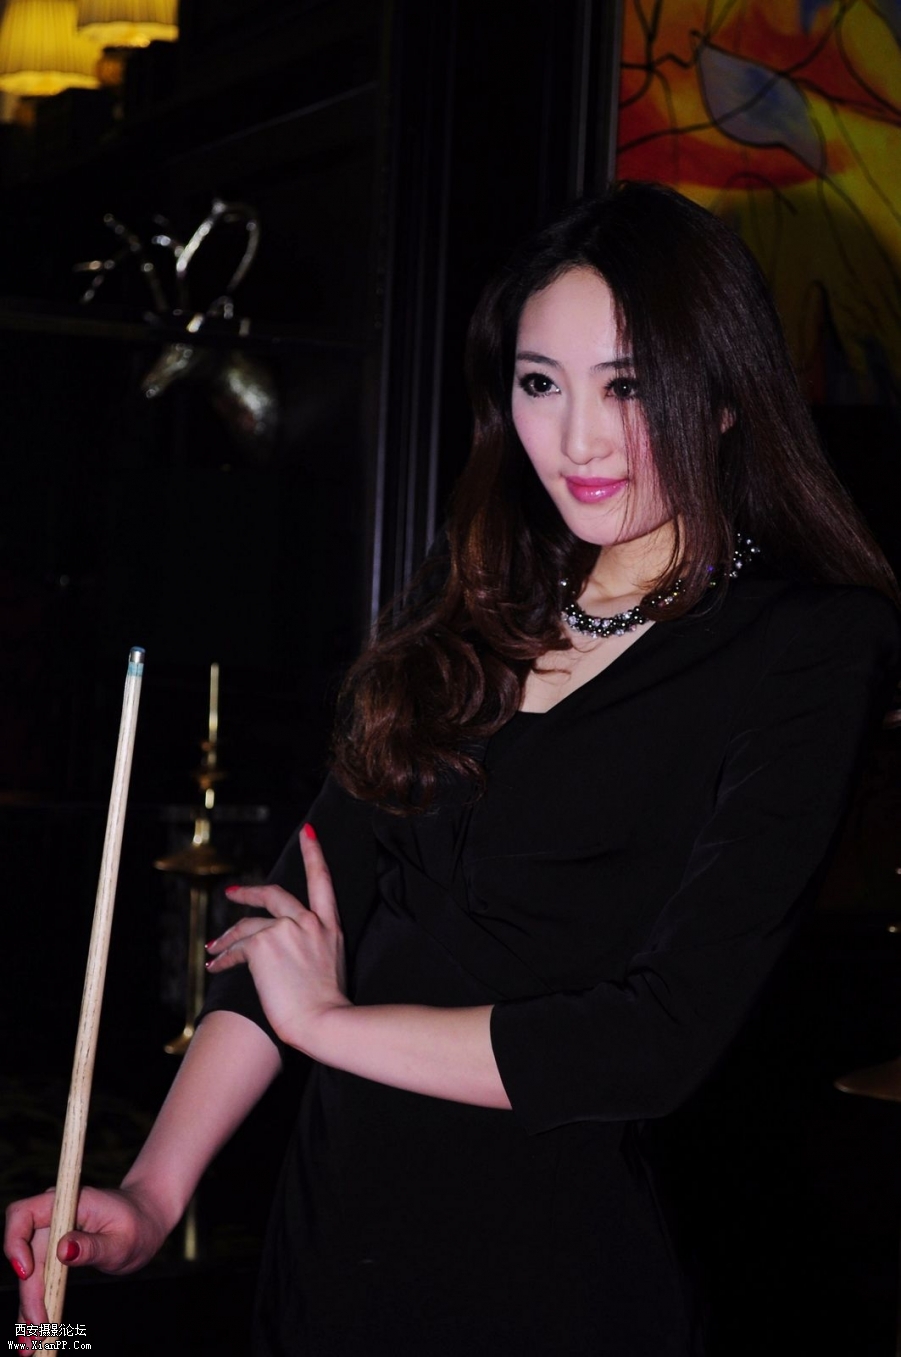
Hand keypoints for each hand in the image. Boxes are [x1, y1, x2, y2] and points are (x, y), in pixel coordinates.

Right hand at [5, 1183, 168, 1323]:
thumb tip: (63, 1251)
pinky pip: (39, 1280)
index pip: (23, 1215)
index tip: (27, 1274)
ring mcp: (51, 1236)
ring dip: (27, 1308)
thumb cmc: (137, 1225)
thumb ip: (93, 1245)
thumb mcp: (121, 1239)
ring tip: (29, 1345)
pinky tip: (33, 1335)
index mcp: (67, 1203)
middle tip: (38, 1330)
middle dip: (28, 1294)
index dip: (15, 1243)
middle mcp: (52, 1217)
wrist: (145, 1221)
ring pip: (29, 1275)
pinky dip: (35, 1306)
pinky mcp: (53, 1254)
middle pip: (26, 1256)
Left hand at [205, 824, 350, 1050]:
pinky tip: (215, 965)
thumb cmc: (327, 1006)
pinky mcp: (264, 944)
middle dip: (250, 891)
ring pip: (248, 925)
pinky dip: (223, 957)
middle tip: (232, 892)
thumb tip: (284, 949)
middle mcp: (309, 922)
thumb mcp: (329, 965)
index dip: (314, 853)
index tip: (308, 832)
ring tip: (214, 946)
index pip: (323, 880)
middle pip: (275, 894)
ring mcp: (287, 930)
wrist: (323, 1021)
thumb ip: (311, 946)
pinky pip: (236, 948)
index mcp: (330, 927)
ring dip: (227, 937)